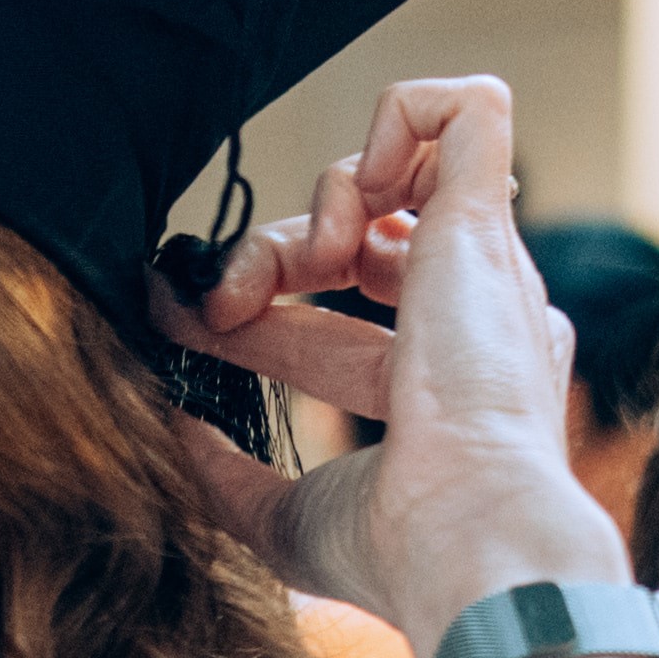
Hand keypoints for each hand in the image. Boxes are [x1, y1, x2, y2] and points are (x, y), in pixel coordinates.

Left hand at [190, 78, 615, 653]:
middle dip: (267, 257)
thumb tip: (171, 427)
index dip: (253, 305)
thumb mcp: (279, 516)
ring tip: (307, 260)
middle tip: (216, 304)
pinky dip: (400, 119)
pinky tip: (367, 183)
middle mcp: (470, 322)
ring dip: (320, 200)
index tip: (181, 316)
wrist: (467, 532)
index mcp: (437, 390)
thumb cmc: (396, 545)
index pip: (329, 321)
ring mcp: (484, 268)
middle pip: (355, 243)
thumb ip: (223, 474)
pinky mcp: (487, 221)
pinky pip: (465, 111)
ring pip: (400, 174)